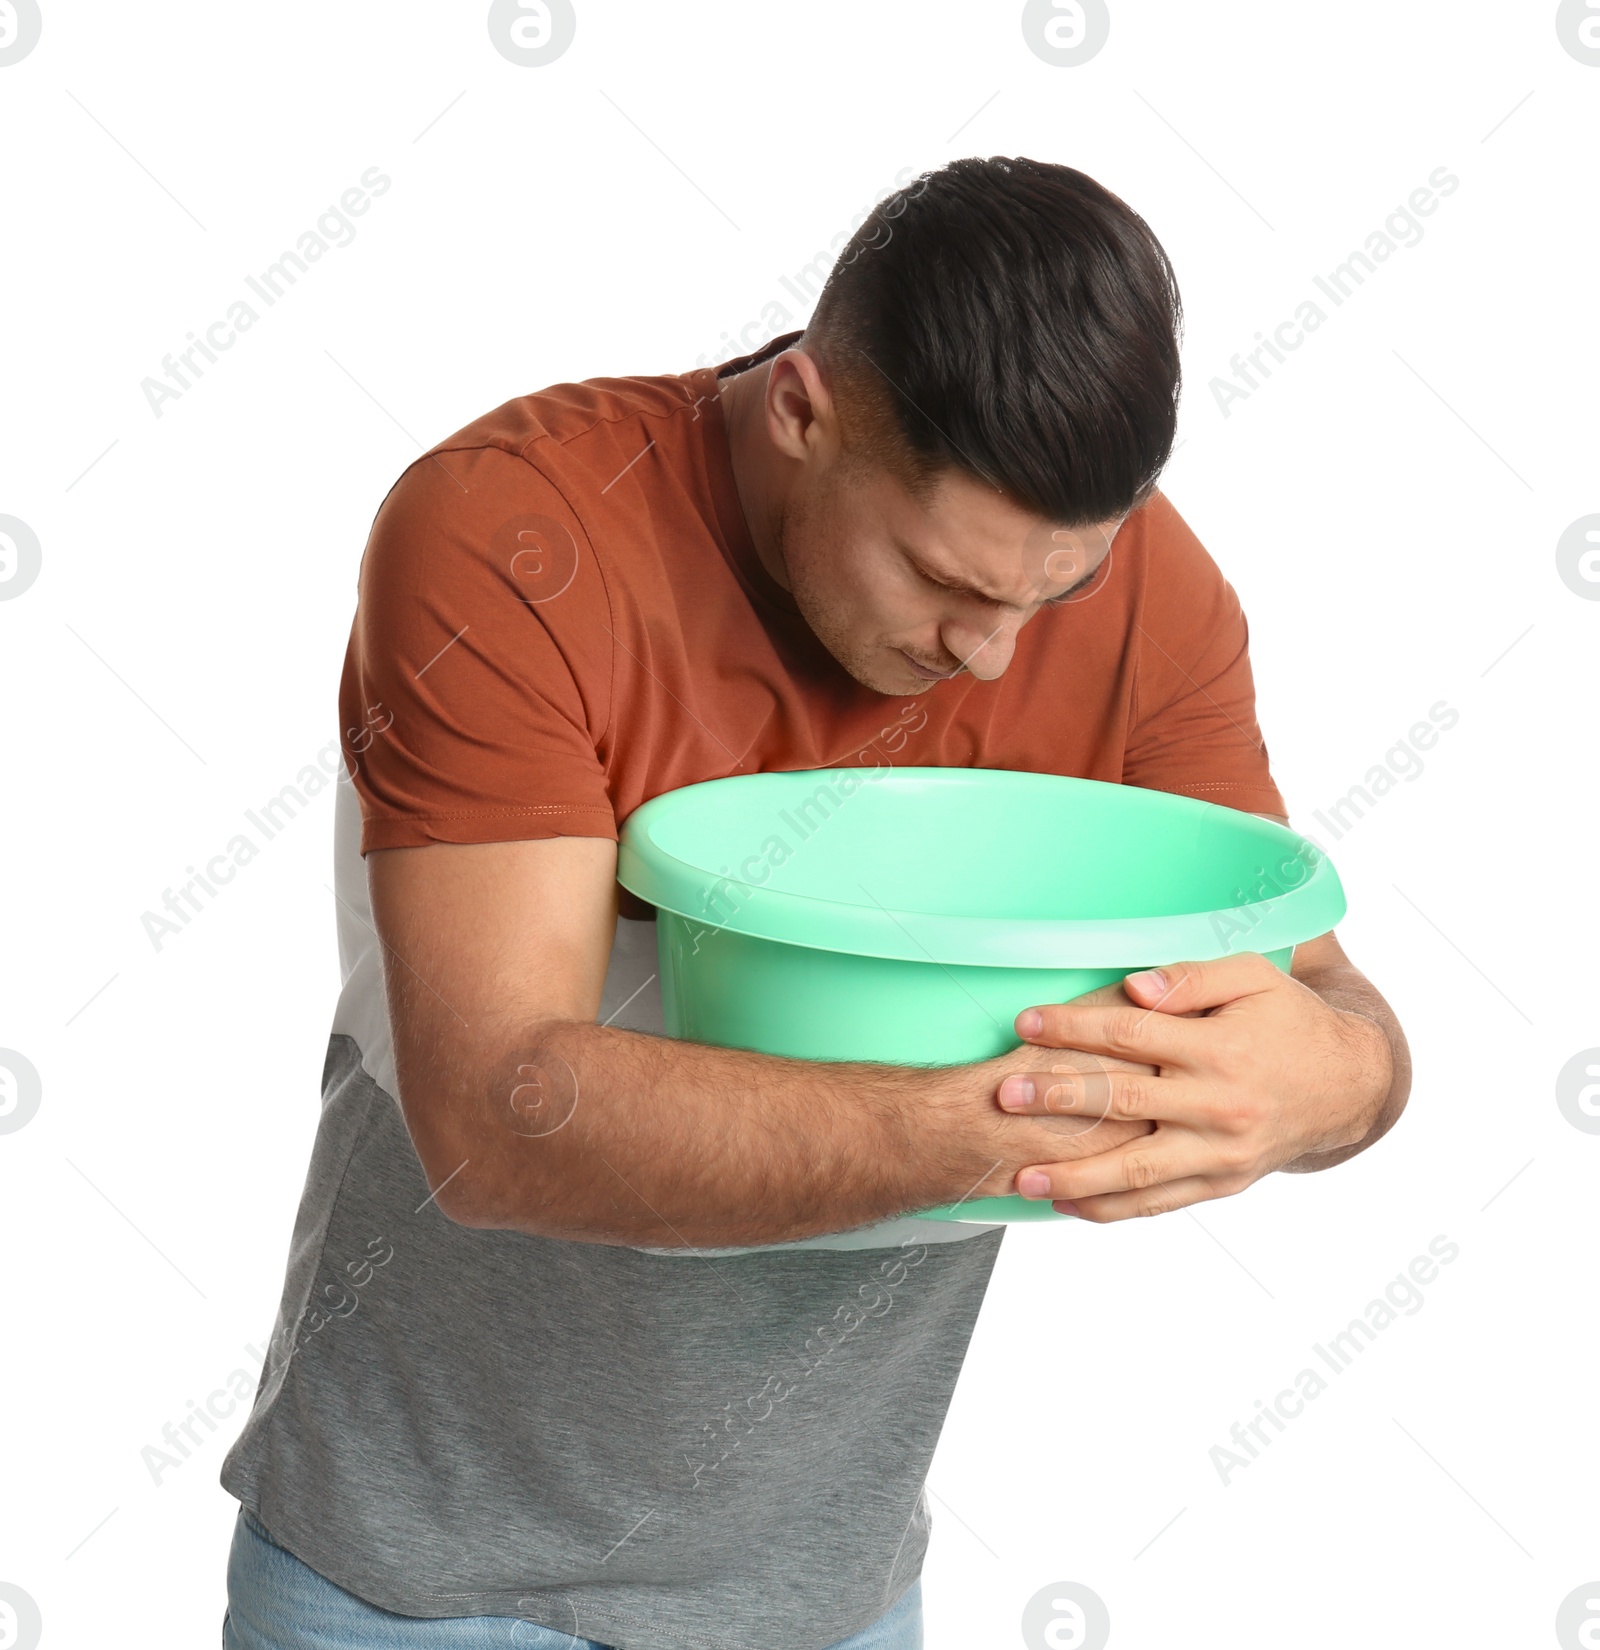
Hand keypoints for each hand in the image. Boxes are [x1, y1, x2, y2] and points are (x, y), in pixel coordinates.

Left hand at [993, 953, 1392, 1221]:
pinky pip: (1161, 1202)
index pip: (1132, 1034)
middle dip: (1059, 1098)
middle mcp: (1221, 1105)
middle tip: (1004, 1095)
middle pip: (1125, 1102)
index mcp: (1222, 1048)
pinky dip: (1112, 1208)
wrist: (1349, 1084)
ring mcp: (1222, 1152)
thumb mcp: (1253, 977)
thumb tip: (1133, 988)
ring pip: (1138, 1170)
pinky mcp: (1224, 1182)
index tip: (1026, 1022)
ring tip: (1020, 1177)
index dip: (1075, 1027)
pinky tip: (1066, 1204)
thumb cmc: (1288, 1019)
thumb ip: (1191, 979)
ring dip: (1075, 1175)